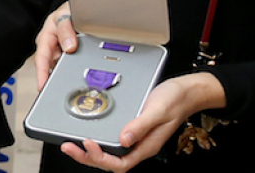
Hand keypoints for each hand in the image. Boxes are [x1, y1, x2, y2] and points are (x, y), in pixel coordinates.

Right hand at [35, 2, 76, 90]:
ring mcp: (58, 53)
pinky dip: (72, 72)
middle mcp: (50, 47)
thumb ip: (66, 29)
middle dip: (53, 79)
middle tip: (58, 92)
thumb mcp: (65, 15)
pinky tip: (76, 77)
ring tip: (69, 86)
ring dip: (63, 76)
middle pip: (50, 67)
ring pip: (60, 68)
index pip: (41, 58)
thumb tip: (69, 47)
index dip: (41, 73)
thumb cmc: (66, 11)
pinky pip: (68, 67)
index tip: (42, 85)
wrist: (74, 10)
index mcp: (46, 37)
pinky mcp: (67, 57)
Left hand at [57, 72, 225, 171]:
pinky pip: (112, 140)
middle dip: (87, 157)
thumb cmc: (176, 100)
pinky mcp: (132, 128)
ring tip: (71, 144)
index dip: (101, 158)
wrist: (187, 91)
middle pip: (110, 161)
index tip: (87, 143)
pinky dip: (98, 140)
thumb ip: (141, 125)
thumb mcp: (157, 110)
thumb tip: (123, 139)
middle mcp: (138, 145)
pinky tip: (88, 133)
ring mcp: (135, 137)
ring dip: (89, 151)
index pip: (120, 164)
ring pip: (109, 153)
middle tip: (68, 147)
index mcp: (146, 146)